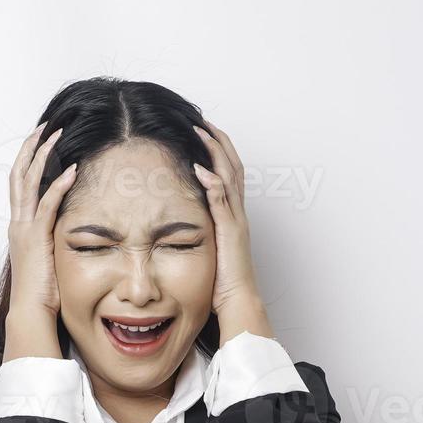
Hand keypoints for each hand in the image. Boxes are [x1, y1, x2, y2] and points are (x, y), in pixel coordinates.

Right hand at [7, 123, 76, 320]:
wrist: (31, 312)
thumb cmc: (42, 292)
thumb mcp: (48, 259)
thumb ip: (53, 240)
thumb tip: (69, 231)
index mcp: (19, 227)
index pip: (20, 185)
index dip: (28, 160)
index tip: (40, 141)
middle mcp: (18, 223)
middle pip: (19, 175)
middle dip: (31, 148)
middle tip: (45, 127)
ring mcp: (24, 229)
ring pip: (29, 182)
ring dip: (43, 156)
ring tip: (56, 135)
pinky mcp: (36, 238)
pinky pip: (47, 204)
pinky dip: (59, 185)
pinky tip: (72, 170)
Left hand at [192, 122, 266, 320]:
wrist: (238, 300)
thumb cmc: (223, 280)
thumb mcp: (210, 247)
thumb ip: (203, 229)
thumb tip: (184, 217)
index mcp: (233, 215)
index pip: (228, 174)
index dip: (218, 151)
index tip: (203, 133)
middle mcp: (237, 213)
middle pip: (232, 166)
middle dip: (218, 142)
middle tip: (202, 122)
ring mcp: (236, 221)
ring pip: (230, 177)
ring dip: (216, 153)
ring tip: (202, 133)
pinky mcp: (230, 232)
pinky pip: (222, 202)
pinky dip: (213, 183)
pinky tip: (200, 168)